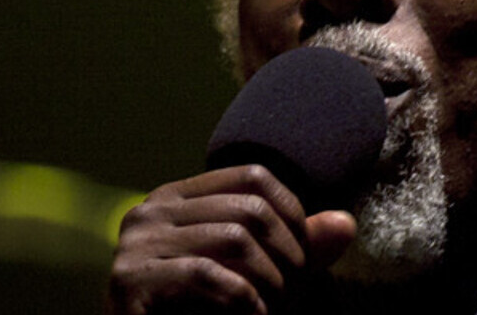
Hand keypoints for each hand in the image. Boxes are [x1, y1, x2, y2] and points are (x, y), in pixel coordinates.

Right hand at [108, 165, 356, 314]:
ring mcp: (135, 242)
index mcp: (177, 197)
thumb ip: (294, 248)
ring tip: (274, 310)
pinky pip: (205, 275)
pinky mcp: (129, 280)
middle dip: (287, 256)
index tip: (305, 256)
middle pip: (249, 209)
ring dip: (269, 283)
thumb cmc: (203, 313)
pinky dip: (243, 301)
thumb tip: (347, 224)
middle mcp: (151, 209)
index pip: (252, 176)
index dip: (293, 212)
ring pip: (233, 239)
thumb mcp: (254, 275)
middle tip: (294, 295)